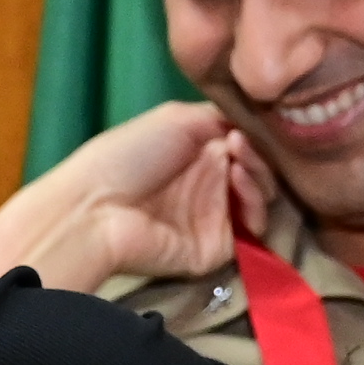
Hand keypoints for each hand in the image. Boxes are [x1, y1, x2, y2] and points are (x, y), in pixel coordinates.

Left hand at [0, 103, 275, 290]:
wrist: (101, 207)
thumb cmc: (130, 154)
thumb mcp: (176, 118)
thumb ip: (220, 117)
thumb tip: (252, 124)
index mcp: (199, 153)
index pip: (246, 143)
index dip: (255, 133)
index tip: (249, 124)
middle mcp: (211, 184)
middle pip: (259, 170)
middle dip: (258, 153)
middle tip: (241, 144)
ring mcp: (217, 216)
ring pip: (262, 196)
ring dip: (259, 173)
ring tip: (238, 160)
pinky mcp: (219, 246)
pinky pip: (254, 226)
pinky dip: (254, 201)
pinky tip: (238, 179)